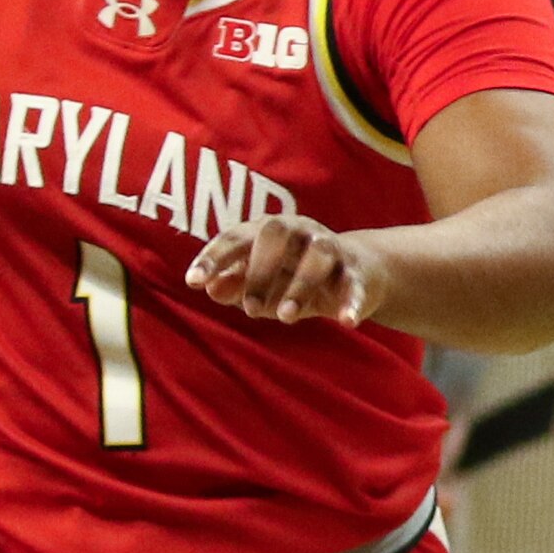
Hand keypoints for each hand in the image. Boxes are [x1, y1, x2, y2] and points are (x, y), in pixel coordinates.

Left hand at [188, 213, 382, 327]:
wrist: (360, 272)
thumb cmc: (296, 276)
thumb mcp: (262, 283)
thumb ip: (233, 285)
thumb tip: (210, 288)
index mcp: (268, 231)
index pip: (236, 237)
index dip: (213, 257)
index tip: (193, 281)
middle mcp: (299, 231)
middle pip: (277, 233)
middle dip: (259, 270)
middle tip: (250, 310)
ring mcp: (331, 248)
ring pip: (317, 257)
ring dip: (299, 286)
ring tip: (286, 317)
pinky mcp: (358, 271)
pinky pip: (354, 283)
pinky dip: (352, 301)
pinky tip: (347, 321)